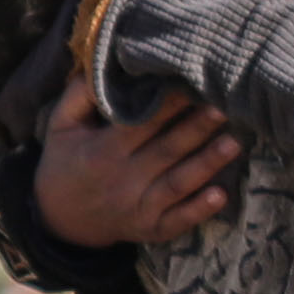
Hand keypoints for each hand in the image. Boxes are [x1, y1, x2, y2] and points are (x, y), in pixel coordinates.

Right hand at [37, 76, 236, 247]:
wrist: (61, 221)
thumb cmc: (66, 163)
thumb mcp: (60, 127)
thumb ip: (78, 96)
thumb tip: (102, 65)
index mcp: (102, 151)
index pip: (140, 124)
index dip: (167, 106)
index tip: (191, 85)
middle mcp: (123, 180)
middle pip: (166, 151)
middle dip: (196, 130)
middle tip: (224, 108)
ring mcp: (138, 208)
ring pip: (177, 184)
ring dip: (206, 165)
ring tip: (233, 143)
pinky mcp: (151, 229)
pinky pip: (178, 221)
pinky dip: (199, 210)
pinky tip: (222, 195)